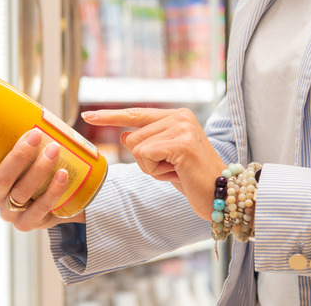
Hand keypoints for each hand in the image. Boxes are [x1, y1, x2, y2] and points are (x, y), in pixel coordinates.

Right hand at [0, 124, 84, 230]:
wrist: (62, 200)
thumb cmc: (38, 167)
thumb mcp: (26, 151)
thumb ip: (19, 133)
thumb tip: (22, 103)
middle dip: (18, 157)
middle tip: (34, 135)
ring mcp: (9, 212)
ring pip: (21, 192)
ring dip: (39, 170)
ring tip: (54, 150)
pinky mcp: (29, 224)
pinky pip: (40, 209)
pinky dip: (52, 191)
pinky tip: (62, 175)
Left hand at [82, 108, 225, 220]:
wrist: (223, 196)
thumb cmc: (193, 179)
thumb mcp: (165, 159)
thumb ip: (147, 144)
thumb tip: (124, 135)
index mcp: (176, 116)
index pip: (135, 114)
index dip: (109, 117)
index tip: (87, 116)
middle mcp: (179, 116)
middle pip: (132, 137)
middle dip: (145, 161)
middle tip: (173, 169)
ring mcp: (181, 128)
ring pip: (136, 148)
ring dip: (151, 168)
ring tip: (177, 171)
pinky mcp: (180, 143)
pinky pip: (144, 156)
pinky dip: (155, 171)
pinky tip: (177, 173)